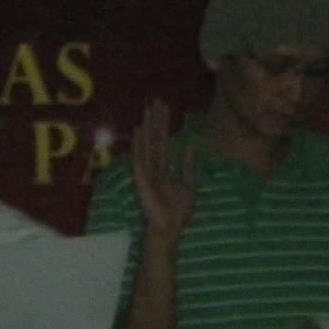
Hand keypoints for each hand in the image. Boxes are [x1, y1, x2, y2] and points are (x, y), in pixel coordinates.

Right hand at [133, 100, 194, 244]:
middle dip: (155, 120)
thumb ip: (188, 166)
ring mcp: (146, 171)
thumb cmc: (178, 211)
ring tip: (147, 109)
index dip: (164, 124)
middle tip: (156, 101)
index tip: (164, 107)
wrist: (170, 227)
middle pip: (154, 138)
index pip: (163, 140)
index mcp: (162, 167)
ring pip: (147, 144)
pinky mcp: (141, 177)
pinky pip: (140, 157)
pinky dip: (138, 144)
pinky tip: (138, 130)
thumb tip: (190, 146)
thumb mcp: (189, 185)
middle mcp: (152, 166)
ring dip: (147, 127)